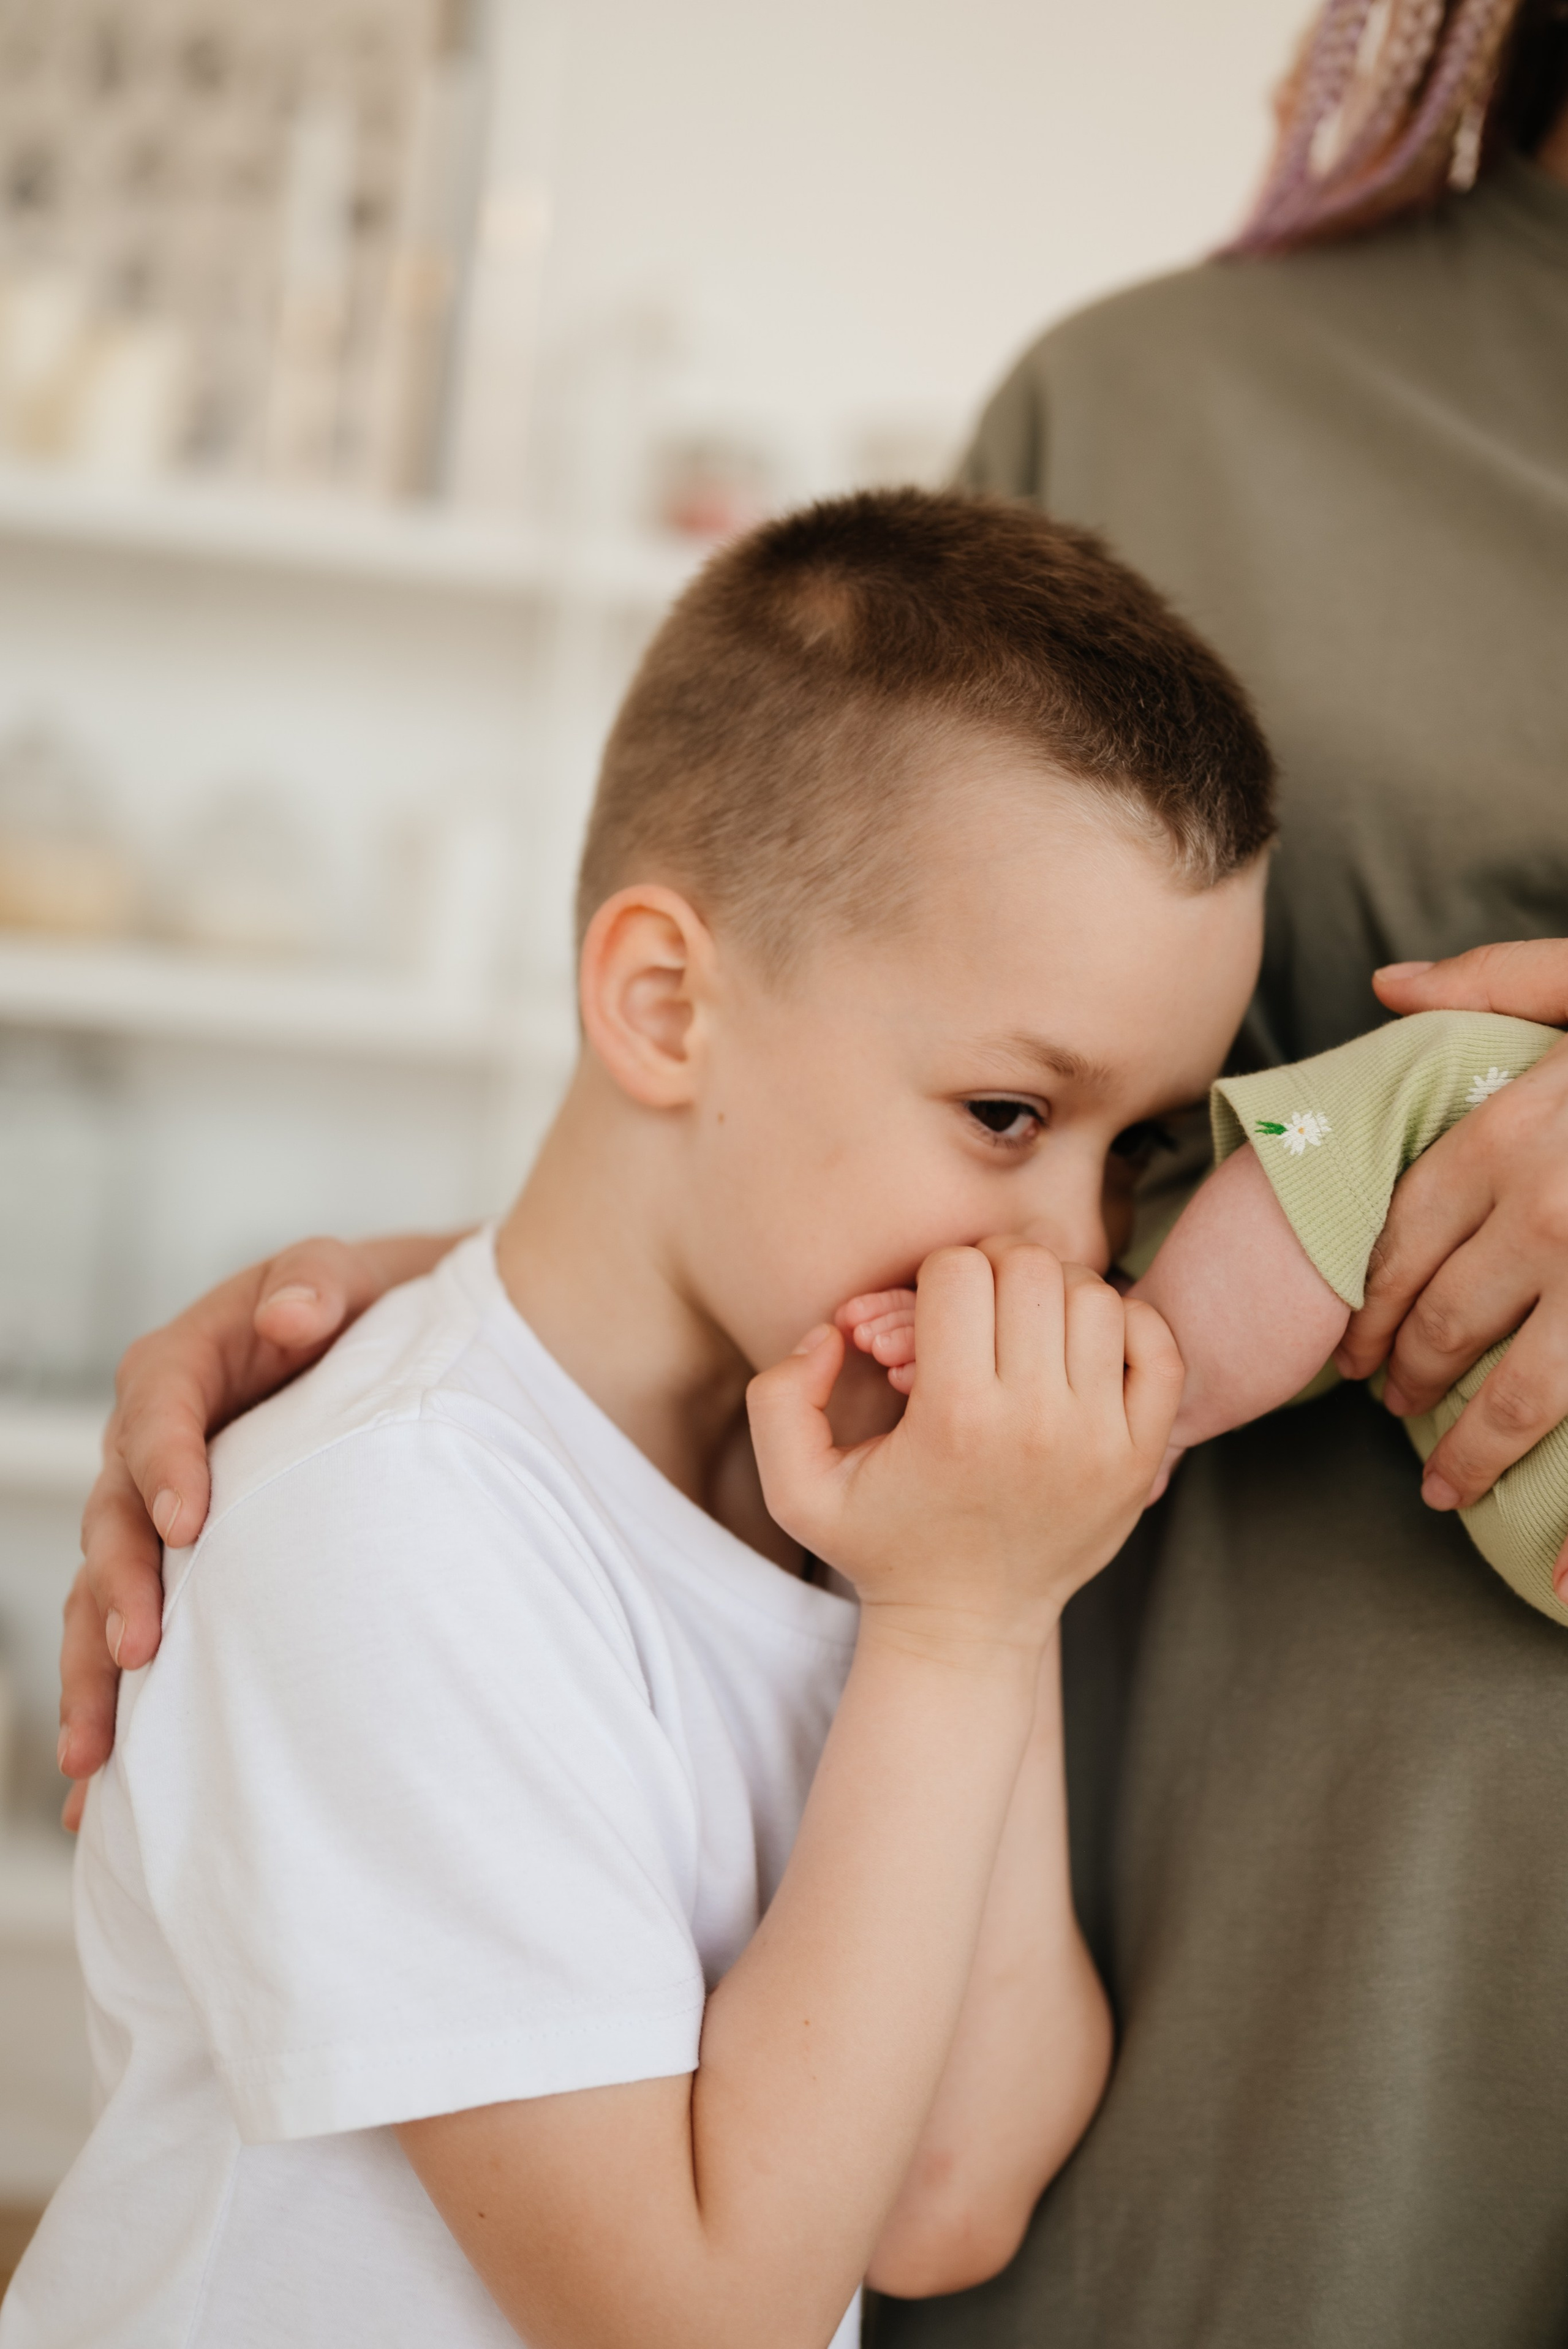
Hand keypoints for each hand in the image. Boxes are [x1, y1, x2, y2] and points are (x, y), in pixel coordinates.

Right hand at [59, 1229, 463, 1824]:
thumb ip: (317, 1283)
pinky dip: (117, 1707)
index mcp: (181, 1367)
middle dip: (119, 1587)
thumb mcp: (345, 1277)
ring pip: (102, 1594)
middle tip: (141, 1650)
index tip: (188, 1523)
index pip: (155, 1412)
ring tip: (98, 1754)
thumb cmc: (364, 1308)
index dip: (164, 1466)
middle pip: (113, 1517)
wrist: (391, 1345)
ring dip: (94, 1673)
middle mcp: (152, 1446)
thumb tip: (291, 1314)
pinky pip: (129, 1636)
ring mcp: (157, 1513)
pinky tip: (107, 1788)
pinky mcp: (178, 1569)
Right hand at [751, 1240, 1181, 1649]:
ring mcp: (1101, 1440)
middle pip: (1030, 1270)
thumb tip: (832, 1331)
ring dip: (1055, 1294)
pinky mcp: (1141, 1456)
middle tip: (978, 1305)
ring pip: (1094, 1295)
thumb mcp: (796, 1489)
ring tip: (1024, 1327)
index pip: (958, 1270)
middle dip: (994, 1269)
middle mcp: (1035, 1424)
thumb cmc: (883, 1545)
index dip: (934, 1275)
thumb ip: (779, 1398)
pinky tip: (1080, 1347)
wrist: (967, 1626)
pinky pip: (1157, 1343)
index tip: (930, 1313)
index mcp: (954, 1419)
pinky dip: (1125, 1324)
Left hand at [1337, 942, 1567, 1518]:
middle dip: (1407, 1380)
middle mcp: (1546, 1217)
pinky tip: (1560, 1579)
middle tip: (1389, 1409)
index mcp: (1511, 1138)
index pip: (1400, 1241)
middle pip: (1444, 1323)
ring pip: (1518, 1394)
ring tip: (1445, 1485)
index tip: (1353, 1345)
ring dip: (1472, 1452)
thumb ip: (1491, 979)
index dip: (1368, 1305)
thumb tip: (1386, 982)